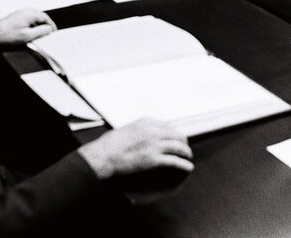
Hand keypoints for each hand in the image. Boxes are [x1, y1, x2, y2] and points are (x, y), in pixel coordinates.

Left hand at [0, 8, 56, 49]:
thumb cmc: (7, 37)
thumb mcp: (28, 36)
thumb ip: (41, 31)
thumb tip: (49, 29)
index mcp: (29, 14)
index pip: (45, 17)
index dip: (51, 25)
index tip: (53, 32)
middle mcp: (24, 12)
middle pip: (39, 17)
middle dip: (44, 25)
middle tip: (48, 34)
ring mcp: (18, 15)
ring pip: (32, 19)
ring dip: (37, 27)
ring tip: (38, 36)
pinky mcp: (13, 20)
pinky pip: (26, 22)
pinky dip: (30, 28)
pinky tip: (28, 36)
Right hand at [78, 118, 193, 179]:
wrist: (102, 158)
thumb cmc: (108, 147)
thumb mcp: (124, 131)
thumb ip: (135, 132)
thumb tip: (139, 136)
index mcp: (145, 123)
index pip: (167, 126)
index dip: (175, 133)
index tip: (177, 139)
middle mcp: (152, 132)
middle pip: (176, 135)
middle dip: (183, 142)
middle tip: (185, 149)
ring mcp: (154, 145)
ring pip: (179, 147)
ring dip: (186, 153)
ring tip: (188, 158)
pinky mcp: (154, 160)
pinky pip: (175, 161)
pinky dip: (184, 165)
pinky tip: (188, 167)